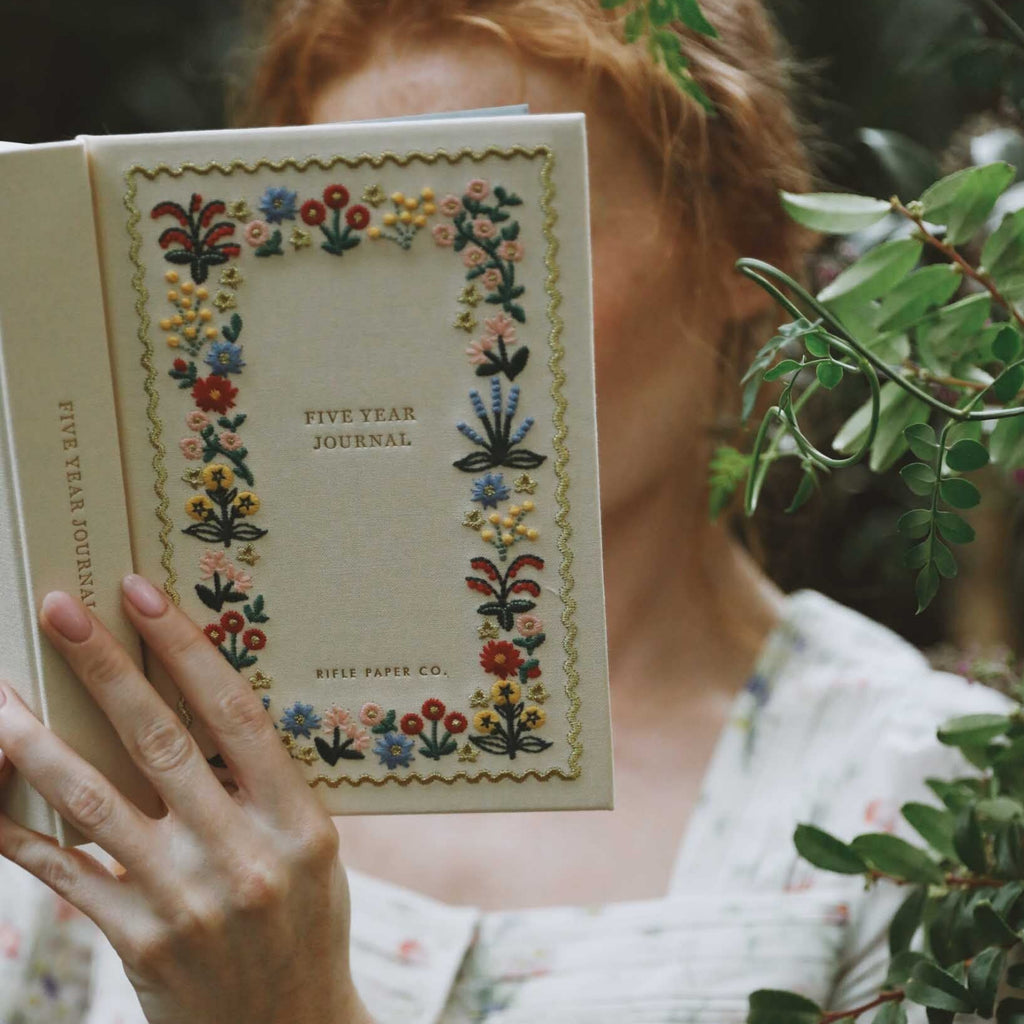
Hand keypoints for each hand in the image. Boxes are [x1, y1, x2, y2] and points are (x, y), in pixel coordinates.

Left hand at [0, 574, 372, 1023]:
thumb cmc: (304, 921)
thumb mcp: (314, 846)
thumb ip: (263, 784)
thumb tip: (194, 706)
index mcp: (299, 819)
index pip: (235, 715)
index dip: (186, 649)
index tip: (142, 595)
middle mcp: (243, 854)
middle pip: (160, 743)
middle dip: (105, 670)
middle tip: (61, 611)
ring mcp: (186, 901)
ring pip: (94, 802)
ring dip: (37, 742)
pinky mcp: (137, 942)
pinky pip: (65, 872)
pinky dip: (18, 827)